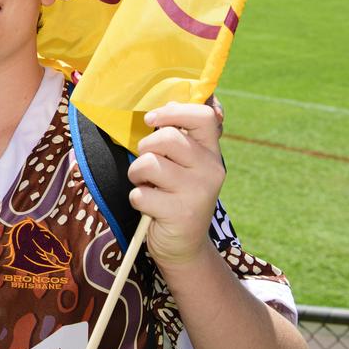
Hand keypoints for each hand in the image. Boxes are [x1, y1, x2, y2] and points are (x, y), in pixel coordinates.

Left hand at [127, 100, 224, 267]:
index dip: (172, 112)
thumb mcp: (184, 164)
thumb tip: (167, 103)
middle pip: (167, 138)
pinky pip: (140, 193)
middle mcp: (211, 169)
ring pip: (149, 164)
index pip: (203, 116)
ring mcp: (198, 192)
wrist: (184, 245)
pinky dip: (137, 199)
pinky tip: (151, 207)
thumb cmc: (176, 195)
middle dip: (145, 148)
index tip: (151, 120)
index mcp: (211, 152)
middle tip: (147, 166)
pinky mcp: (181, 213)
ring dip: (137, 175)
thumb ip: (180, 136)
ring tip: (147, 185)